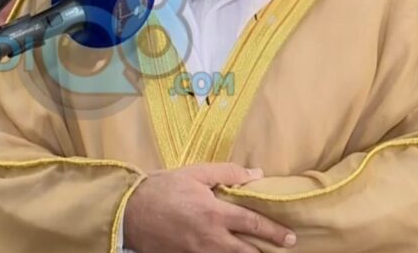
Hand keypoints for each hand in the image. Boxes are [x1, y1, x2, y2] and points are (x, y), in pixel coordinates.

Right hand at [124, 163, 295, 252]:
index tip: (289, 237)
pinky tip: (226, 252)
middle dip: (265, 252)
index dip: (275, 232)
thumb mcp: (195, 173)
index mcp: (215, 213)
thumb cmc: (161, 189)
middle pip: (247, 252)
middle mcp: (210, 238)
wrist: (128, 211)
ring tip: (256, 252)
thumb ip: (227, 173)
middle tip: (280, 249)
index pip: (254, 225)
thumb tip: (255, 174)